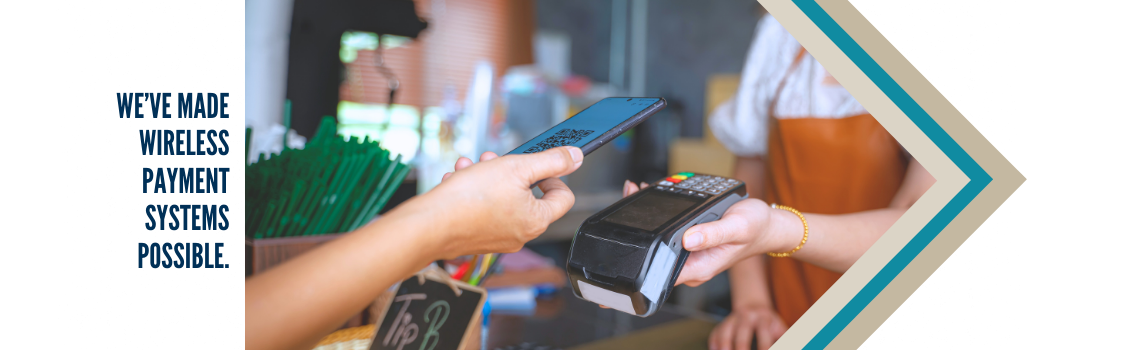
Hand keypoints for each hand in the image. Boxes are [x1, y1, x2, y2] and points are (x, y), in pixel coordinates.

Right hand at [403, 146, 582, 258]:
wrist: (429, 224)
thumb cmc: (469, 200)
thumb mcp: (516, 167)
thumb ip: (550, 161)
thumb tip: (575, 157)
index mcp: (537, 220)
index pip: (564, 196)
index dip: (553, 175)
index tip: (537, 165)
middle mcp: (521, 234)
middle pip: (529, 195)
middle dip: (511, 171)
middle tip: (495, 161)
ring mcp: (498, 238)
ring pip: (503, 199)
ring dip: (488, 177)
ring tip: (471, 168)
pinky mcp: (478, 238)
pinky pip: (484, 210)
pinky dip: (473, 192)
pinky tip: (458, 181)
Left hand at [619, 182, 792, 287]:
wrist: (768, 226)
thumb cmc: (756, 228)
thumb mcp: (736, 227)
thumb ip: (712, 234)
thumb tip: (687, 239)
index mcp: (698, 267)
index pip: (660, 273)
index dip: (639, 266)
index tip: (623, 255)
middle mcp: (690, 264)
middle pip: (654, 255)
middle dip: (637, 234)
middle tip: (626, 201)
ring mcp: (689, 254)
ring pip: (659, 242)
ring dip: (645, 221)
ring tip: (634, 193)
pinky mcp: (690, 243)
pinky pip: (668, 233)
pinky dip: (658, 217)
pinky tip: (651, 197)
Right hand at [709, 305, 787, 349]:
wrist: (753, 306)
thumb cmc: (770, 324)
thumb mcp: (780, 329)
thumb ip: (786, 340)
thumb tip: (800, 345)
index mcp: (764, 318)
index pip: (764, 334)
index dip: (765, 346)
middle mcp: (746, 317)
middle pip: (742, 331)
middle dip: (742, 346)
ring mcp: (731, 319)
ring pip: (724, 331)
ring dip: (724, 345)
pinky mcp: (721, 325)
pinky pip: (715, 334)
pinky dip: (714, 344)